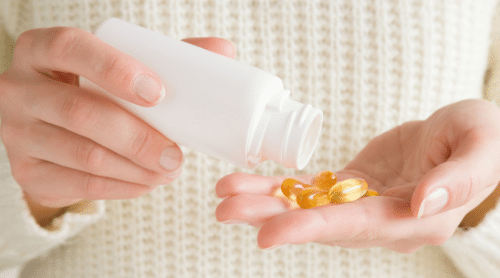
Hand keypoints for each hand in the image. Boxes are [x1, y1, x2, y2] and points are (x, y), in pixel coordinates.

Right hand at [0, 27, 235, 223]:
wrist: (53, 130)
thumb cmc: (96, 89)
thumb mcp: (119, 66)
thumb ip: (168, 56)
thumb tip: (223, 50)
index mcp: (41, 50)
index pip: (70, 48)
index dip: (114, 69)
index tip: (158, 93)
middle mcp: (18, 89)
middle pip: (80, 112)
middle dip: (138, 138)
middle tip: (176, 155)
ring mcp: (17, 134)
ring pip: (83, 155)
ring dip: (136, 170)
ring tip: (170, 171)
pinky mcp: (28, 172)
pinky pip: (80, 185)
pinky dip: (122, 188)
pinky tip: (146, 184)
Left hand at [215, 99, 499, 252]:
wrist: (468, 136)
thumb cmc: (483, 139)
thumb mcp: (481, 148)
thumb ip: (459, 179)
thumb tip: (423, 202)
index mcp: (413, 219)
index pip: (354, 228)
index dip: (310, 229)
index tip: (266, 233)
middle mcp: (382, 220)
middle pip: (319, 224)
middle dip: (270, 217)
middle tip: (224, 209)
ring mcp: (363, 204)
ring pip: (308, 208)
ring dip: (265, 201)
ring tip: (224, 194)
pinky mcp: (352, 187)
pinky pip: (311, 190)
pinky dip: (279, 186)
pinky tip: (248, 182)